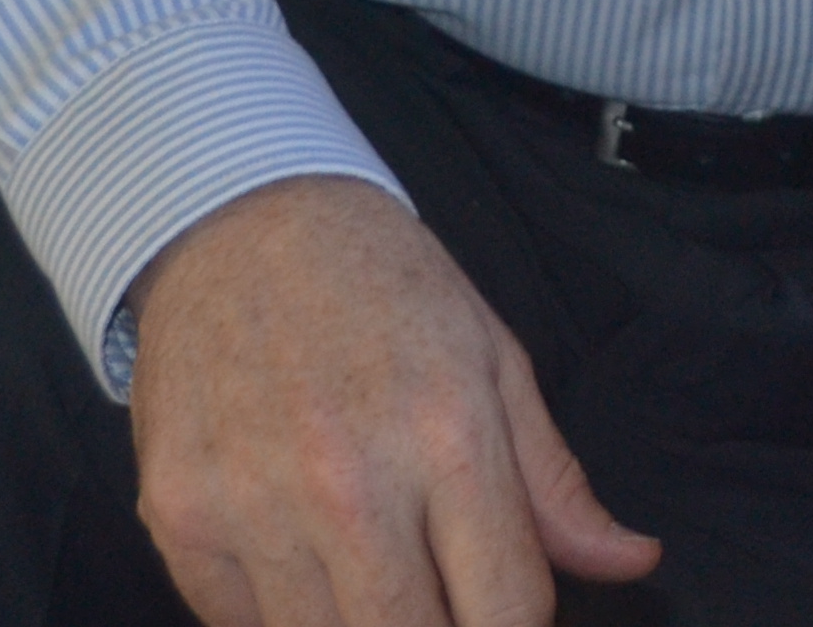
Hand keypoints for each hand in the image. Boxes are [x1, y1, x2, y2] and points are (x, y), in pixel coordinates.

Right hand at [130, 174, 660, 626]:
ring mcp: (254, 507)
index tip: (508, 615)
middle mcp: (350, 483)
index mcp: (449, 438)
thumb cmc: (381, 288)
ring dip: (359, 625)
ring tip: (374, 576)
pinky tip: (301, 560)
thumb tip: (633, 561)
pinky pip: (240, 626)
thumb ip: (554, 482)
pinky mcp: (180, 518)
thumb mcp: (494, 360)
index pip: (510, 611)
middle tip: (443, 602)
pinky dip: (278, 614)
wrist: (242, 224)